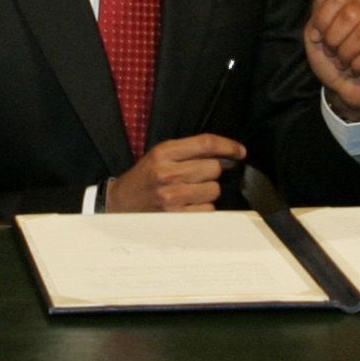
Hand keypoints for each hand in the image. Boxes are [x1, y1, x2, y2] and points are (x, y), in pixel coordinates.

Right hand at [105, 133, 248, 212]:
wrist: (119, 204)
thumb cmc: (144, 179)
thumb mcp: (159, 156)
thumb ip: (188, 152)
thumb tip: (226, 155)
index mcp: (164, 153)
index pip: (206, 143)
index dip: (228, 146)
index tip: (240, 151)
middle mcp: (168, 173)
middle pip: (214, 168)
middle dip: (211, 172)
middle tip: (196, 177)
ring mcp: (172, 197)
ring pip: (213, 190)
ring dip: (207, 192)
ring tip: (189, 193)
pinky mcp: (176, 217)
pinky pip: (208, 210)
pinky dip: (203, 208)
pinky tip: (188, 206)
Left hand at [302, 0, 359, 116]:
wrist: (341, 89)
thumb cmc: (331, 58)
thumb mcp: (316, 31)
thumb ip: (320, 4)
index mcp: (359, 2)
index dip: (322, 19)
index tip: (317, 36)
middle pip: (352, 14)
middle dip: (334, 38)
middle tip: (332, 52)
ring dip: (346, 53)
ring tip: (344, 61)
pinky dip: (358, 65)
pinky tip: (356, 69)